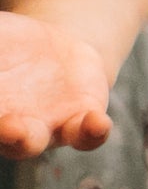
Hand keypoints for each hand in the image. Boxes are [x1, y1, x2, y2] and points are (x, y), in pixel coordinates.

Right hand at [0, 11, 113, 157]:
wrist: (52, 51)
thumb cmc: (6, 47)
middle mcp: (3, 125)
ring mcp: (41, 127)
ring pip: (30, 142)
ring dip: (24, 139)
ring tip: (22, 131)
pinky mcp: (80, 119)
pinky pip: (86, 135)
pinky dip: (92, 132)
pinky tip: (98, 123)